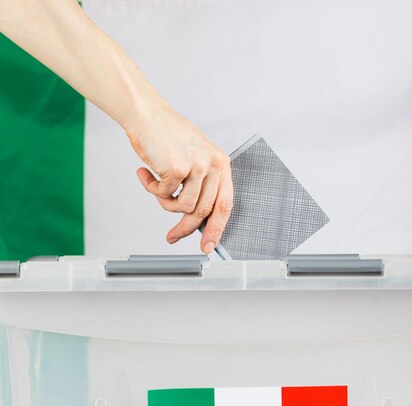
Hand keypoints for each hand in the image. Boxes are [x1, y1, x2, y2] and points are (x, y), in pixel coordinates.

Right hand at [128, 103, 232, 253]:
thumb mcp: (194, 158)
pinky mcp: (177, 168)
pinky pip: (164, 195)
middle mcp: (214, 164)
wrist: (146, 114)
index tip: (209, 245)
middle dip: (186, 228)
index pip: (225, 204)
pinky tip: (146, 173)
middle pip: (203, 211)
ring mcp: (197, 166)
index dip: (217, 229)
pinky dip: (152, 188)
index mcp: (222, 163)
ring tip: (156, 187)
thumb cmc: (167, 136)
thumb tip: (198, 218)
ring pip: (182, 206)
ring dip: (165, 203)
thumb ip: (201, 185)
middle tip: (173, 237)